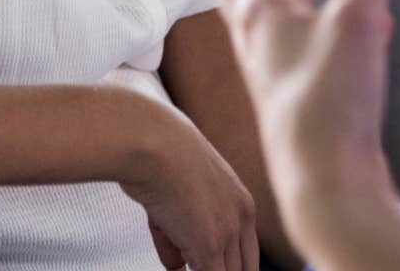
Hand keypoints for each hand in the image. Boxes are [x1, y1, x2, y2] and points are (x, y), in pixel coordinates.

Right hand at [118, 104, 258, 270]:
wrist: (152, 142)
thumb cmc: (157, 161)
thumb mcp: (176, 198)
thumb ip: (179, 237)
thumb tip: (176, 267)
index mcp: (241, 203)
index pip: (247, 255)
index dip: (230, 268)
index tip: (210, 266)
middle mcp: (241, 218)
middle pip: (243, 269)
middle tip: (192, 263)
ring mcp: (228, 232)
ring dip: (202, 270)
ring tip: (175, 247)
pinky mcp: (208, 245)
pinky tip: (174, 263)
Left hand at [206, 0, 399, 218]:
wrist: (326, 188)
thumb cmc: (328, 111)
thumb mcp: (359, 18)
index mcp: (258, 10)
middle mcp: (256, 33)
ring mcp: (275, 62)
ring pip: (266, 1)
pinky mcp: (299, 88)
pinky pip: (299, 34)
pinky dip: (317, 7)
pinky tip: (347, 8)